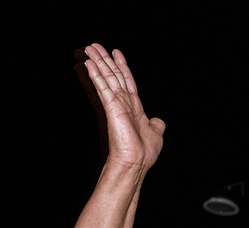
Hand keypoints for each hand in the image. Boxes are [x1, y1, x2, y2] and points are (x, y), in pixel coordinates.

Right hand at [82, 44, 165, 170]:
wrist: (137, 162)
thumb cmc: (145, 152)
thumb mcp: (156, 134)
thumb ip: (157, 124)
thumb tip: (159, 121)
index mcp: (135, 107)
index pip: (127, 81)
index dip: (122, 66)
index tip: (116, 52)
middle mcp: (124, 103)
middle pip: (114, 76)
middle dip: (105, 60)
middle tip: (95, 45)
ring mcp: (117, 105)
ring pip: (107, 78)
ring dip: (98, 63)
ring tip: (89, 49)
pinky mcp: (111, 108)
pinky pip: (103, 88)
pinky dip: (97, 76)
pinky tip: (90, 65)